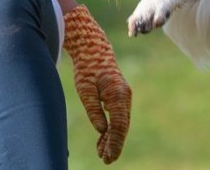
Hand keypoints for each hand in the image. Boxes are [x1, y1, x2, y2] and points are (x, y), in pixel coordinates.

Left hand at [62, 5, 131, 163]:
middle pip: (122, 126)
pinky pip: (118, 116)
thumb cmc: (87, 68)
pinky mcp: (119, 96)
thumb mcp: (85, 89)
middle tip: (105, 160)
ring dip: (113, 138)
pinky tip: (103, 139)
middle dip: (115, 144)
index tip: (109, 157)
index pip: (119, 125)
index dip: (115, 143)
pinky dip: (112, 128)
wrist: (93, 50)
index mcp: (118, 94)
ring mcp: (124, 96)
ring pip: (121, 123)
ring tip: (102, 154)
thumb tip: (102, 130)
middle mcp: (125, 96)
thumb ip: (94, 110)